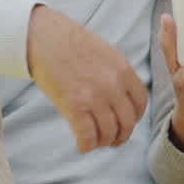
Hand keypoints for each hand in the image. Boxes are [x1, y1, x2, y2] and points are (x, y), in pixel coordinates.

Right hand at [27, 5, 147, 152]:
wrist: (43, 37)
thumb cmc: (70, 41)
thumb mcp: (105, 51)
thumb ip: (117, 72)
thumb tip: (121, 94)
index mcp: (123, 69)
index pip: (140, 102)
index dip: (135, 116)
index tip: (127, 122)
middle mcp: (113, 85)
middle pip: (127, 122)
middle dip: (121, 135)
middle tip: (113, 140)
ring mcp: (94, 97)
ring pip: (108, 132)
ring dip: (103, 142)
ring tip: (95, 142)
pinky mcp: (74, 106)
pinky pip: (87, 136)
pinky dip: (86, 145)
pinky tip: (82, 146)